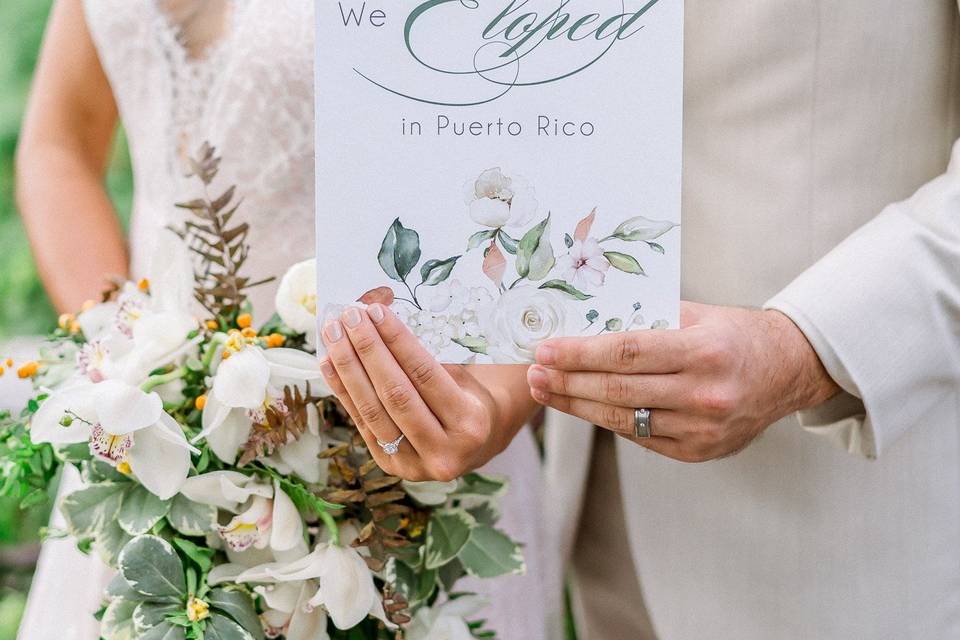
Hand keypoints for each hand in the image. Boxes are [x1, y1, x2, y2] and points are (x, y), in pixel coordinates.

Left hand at [319, 304, 501, 480]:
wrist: (473, 446)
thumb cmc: (469, 400)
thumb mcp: (464, 378)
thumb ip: (429, 356)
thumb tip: (380, 318)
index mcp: (469, 422)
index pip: (425, 374)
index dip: (398, 341)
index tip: (377, 311)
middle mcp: (444, 449)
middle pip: (395, 394)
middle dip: (368, 350)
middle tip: (350, 316)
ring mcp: (414, 464)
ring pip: (372, 411)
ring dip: (348, 367)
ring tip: (334, 334)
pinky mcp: (389, 465)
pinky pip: (360, 423)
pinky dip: (343, 390)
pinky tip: (329, 362)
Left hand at [527, 302, 840, 461]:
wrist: (787, 371)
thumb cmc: (735, 334)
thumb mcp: (697, 314)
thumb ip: (646, 320)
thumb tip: (585, 322)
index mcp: (704, 351)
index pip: (627, 352)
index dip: (580, 353)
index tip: (545, 350)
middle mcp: (704, 393)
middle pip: (618, 390)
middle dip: (568, 382)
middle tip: (533, 373)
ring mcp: (702, 428)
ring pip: (623, 419)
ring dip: (578, 406)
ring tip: (546, 391)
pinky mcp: (698, 451)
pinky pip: (640, 437)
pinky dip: (609, 421)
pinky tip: (583, 407)